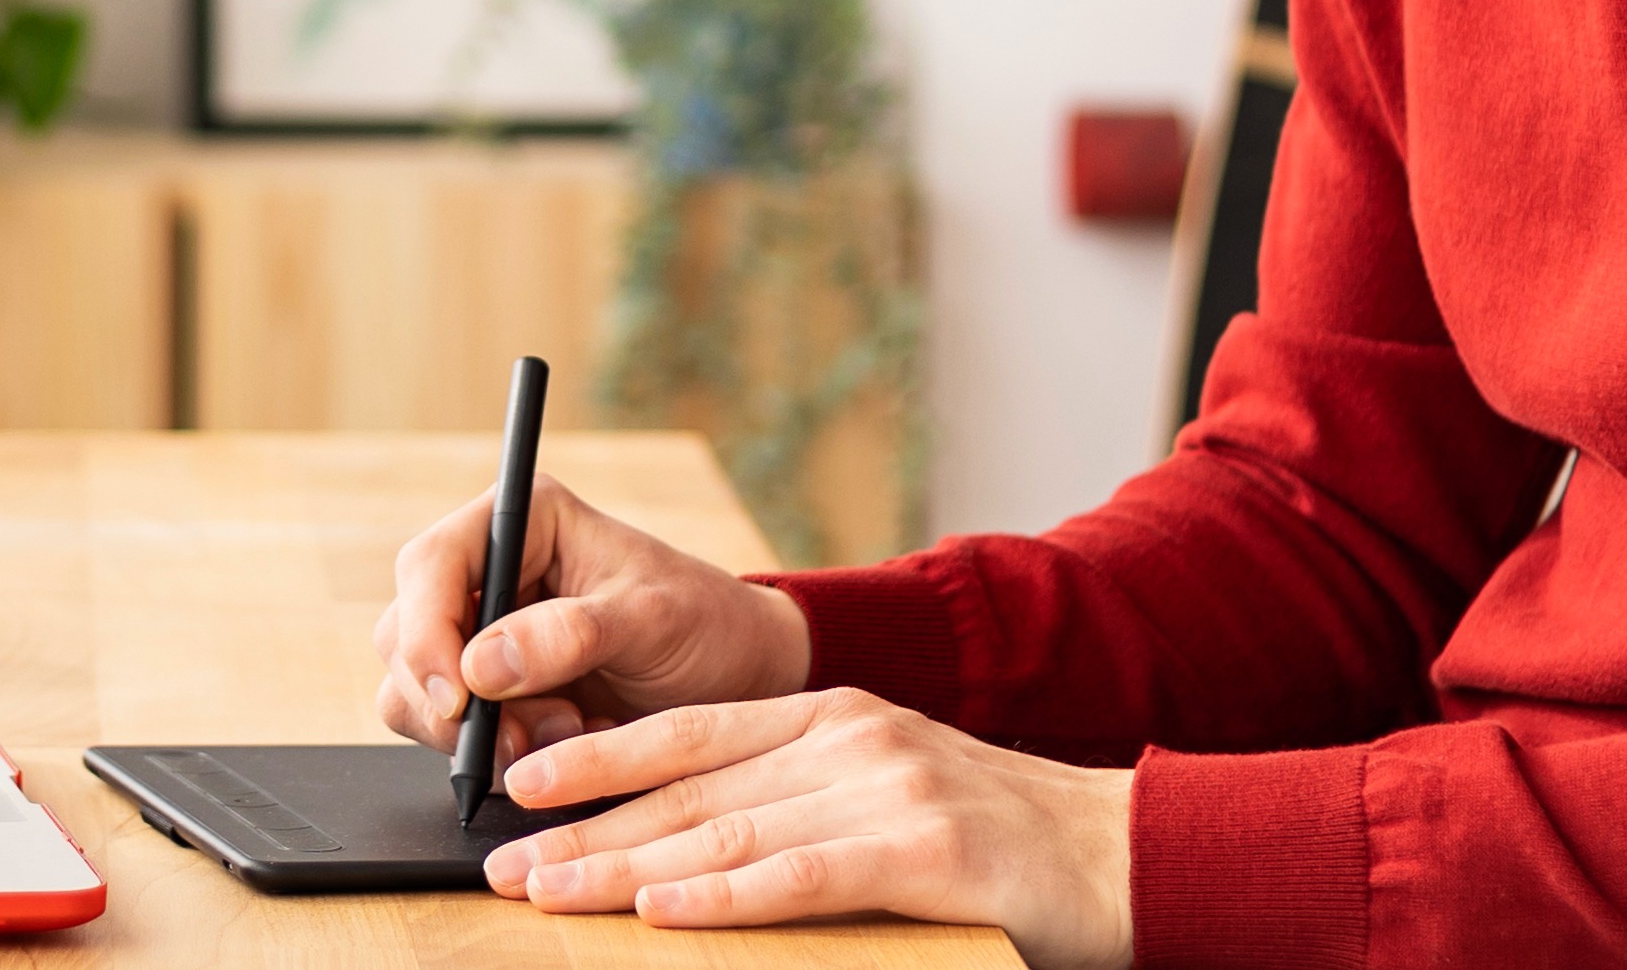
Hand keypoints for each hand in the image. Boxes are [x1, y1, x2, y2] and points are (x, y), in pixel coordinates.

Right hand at [370, 476, 813, 768]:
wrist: (738, 678)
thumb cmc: (706, 625)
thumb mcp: (652, 619)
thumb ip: (570, 635)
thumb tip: (481, 664)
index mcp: (521, 523)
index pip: (430, 566)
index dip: (426, 632)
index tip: (458, 697)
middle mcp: (487, 574)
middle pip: (406, 635)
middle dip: (456, 700)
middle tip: (526, 736)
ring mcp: (480, 636)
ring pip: (416, 693)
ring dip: (479, 733)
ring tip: (567, 730)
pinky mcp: (488, 694)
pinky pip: (449, 734)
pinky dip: (495, 755)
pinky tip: (562, 744)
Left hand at [481, 689, 1135, 969]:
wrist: (1122, 849)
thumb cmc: (997, 837)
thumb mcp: (885, 789)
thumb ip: (794, 798)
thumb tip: (681, 843)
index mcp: (829, 717)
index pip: (687, 734)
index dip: (596, 760)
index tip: (519, 791)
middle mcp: (847, 738)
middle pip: (689, 786)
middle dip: (587, 825)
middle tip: (504, 863)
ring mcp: (887, 790)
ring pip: (727, 831)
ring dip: (627, 866)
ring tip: (552, 893)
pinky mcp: (927, 853)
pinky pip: (804, 876)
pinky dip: (725, 896)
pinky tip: (664, 910)